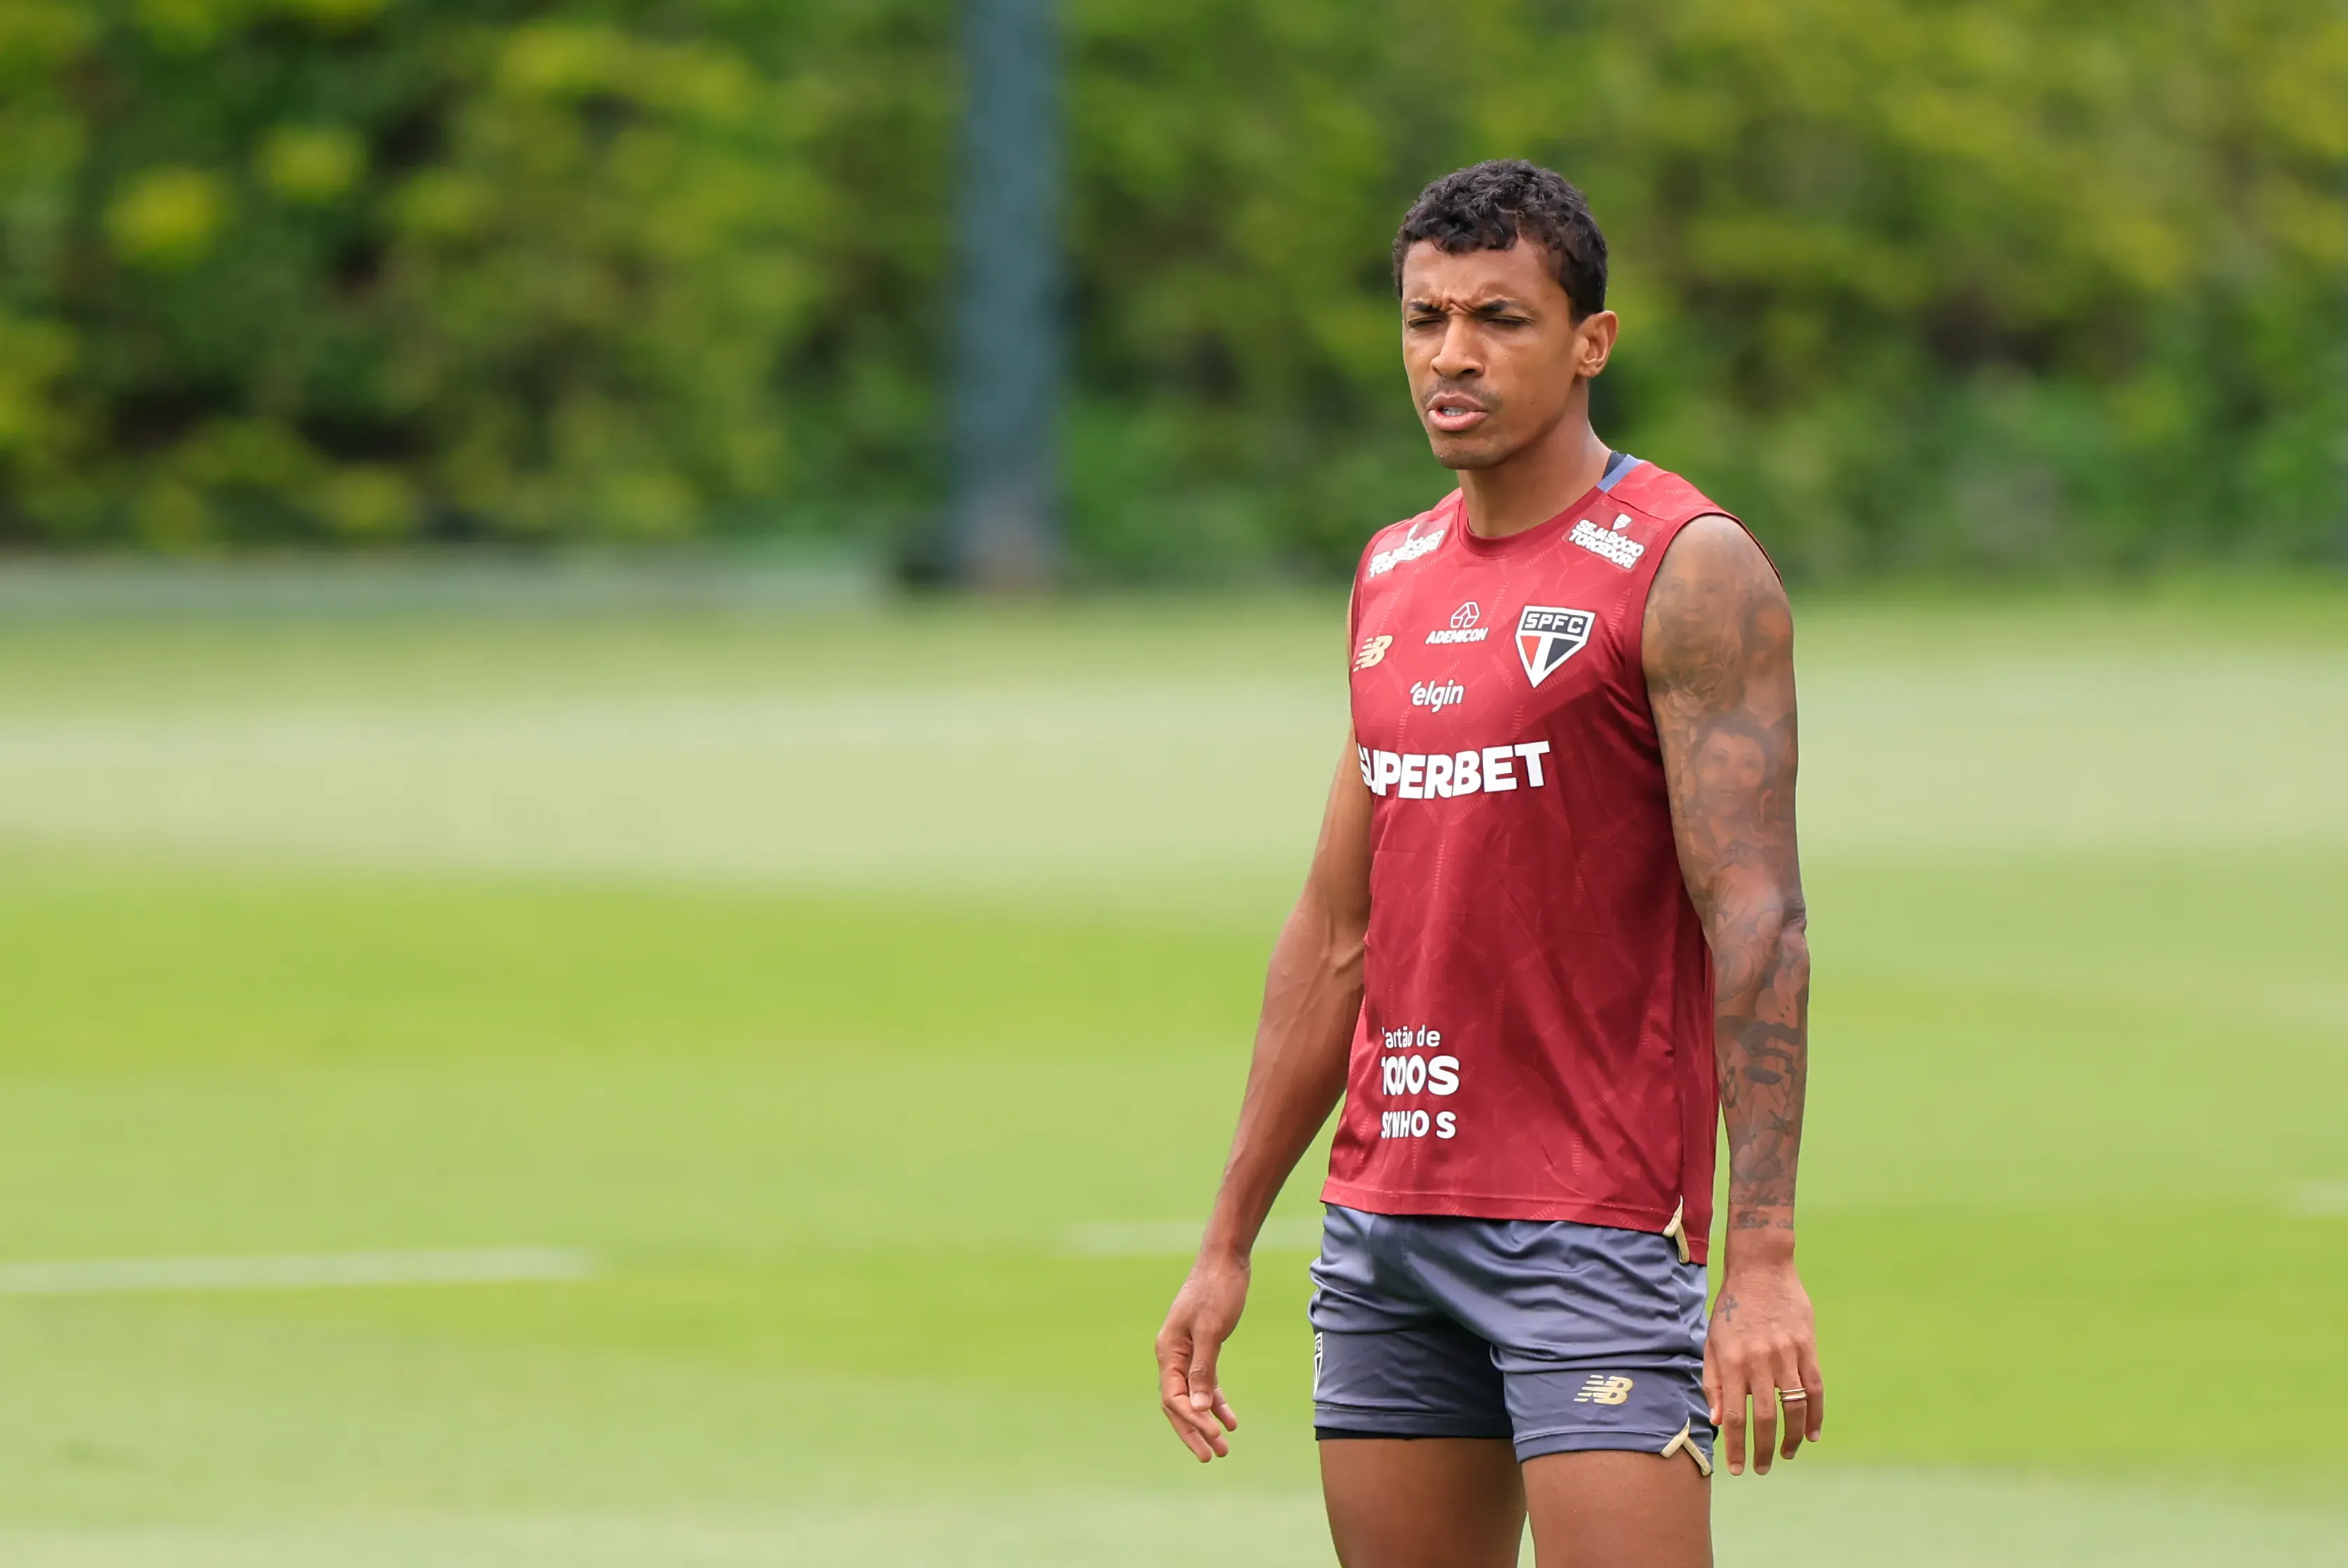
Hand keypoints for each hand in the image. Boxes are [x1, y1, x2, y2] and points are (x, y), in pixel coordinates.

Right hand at [1155, 1249, 1248, 1460]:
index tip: (1214, 1436)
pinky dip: (1216, 1402)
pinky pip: (1205, 1383)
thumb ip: (1202, 1370)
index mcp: (1167, 1351)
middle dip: (1194, 1431)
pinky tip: (1230, 1419)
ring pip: (1192, 1397)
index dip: (1192, 1421)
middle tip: (1213, 1457)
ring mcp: (1185, 1352)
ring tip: (1224, 1447)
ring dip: (1207, 1421)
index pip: (1173, 1398)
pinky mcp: (1202, 1347)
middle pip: (1178, 1404)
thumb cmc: (1217, 1291)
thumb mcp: (1211, 1331)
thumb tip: (1197, 1408)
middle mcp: (1171, 1355)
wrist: (1226, 1260)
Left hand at [1703, 1256, 1821, 1475]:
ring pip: (1793, 1407)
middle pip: (1765, 1418)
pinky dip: (1815, 1415)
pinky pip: (1815, 1388)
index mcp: (1731, 1361)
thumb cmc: (1731, 1308)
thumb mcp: (1712, 1341)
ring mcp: (1786, 1354)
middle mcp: (1759, 1360)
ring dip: (1791, 1438)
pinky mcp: (1807, 1347)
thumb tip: (1717, 1420)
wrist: (1761, 1269)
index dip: (1736, 1446)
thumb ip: (1713, 1380)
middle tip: (1763, 1469)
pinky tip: (1811, 1434)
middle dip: (1764, 1450)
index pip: (1734, 1415)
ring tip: (1787, 1454)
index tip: (1737, 1468)